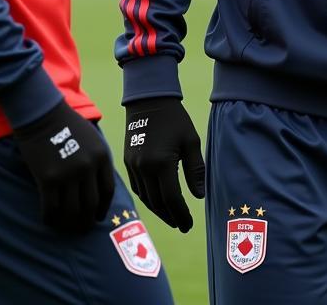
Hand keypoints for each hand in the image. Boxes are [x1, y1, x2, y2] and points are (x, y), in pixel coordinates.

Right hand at [13, 99, 114, 233]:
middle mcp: (88, 167)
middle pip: (91, 205)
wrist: (43, 115)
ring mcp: (69, 174)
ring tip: (65, 228)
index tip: (99, 217)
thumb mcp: (92, 139)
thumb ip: (97, 161)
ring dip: (69, 224)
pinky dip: (50, 219)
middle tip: (81, 228)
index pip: (107, 191)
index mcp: (102, 157)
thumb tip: (98, 187)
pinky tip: (49, 220)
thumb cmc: (67, 125)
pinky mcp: (48, 179)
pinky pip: (51, 209)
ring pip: (71, 211)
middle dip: (87, 221)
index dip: (103, 208)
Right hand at [123, 96, 204, 231]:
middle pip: (157, 202)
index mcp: (162, 163)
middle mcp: (144, 168)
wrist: (149, 101)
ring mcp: (133, 166)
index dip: (181, 214)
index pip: (172, 198)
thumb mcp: (191, 141)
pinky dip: (148, 199)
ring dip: (159, 211)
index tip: (189, 225)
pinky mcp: (127, 163)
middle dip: (171, 217)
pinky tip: (157, 202)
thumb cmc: (175, 119)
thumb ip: (195, 169)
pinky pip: (137, 188)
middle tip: (182, 226)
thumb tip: (199, 196)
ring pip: (146, 198)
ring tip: (172, 218)